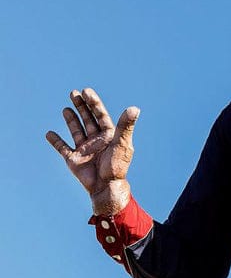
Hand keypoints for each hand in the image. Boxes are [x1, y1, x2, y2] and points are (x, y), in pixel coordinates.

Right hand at [46, 88, 138, 214]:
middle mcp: (96, 141)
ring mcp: (85, 149)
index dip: (94, 103)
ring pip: (76, 131)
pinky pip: (63, 148)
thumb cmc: (116, 166)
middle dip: (81, 106)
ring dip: (71, 120)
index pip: (100, 115)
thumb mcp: (122, 143)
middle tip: (74, 93)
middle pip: (88, 120)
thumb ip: (125, 126)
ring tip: (66, 109)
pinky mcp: (74, 159)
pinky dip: (56, 141)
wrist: (106, 186)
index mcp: (108, 136)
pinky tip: (49, 134)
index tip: (86, 91)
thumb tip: (134, 108)